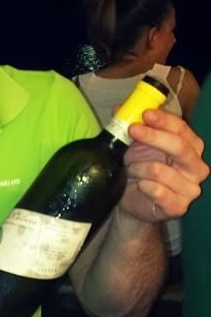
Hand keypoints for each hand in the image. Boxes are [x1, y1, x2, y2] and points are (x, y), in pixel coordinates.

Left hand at [120, 108, 208, 222]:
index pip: (182, 129)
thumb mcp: (135, 142)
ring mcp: (190, 189)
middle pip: (179, 147)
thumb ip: (131, 124)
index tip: (144, 114)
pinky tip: (139, 185)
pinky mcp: (178, 207)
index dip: (163, 120)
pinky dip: (143, 185)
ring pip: (159, 170)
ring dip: (137, 167)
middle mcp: (196, 166)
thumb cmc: (138, 167)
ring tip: (131, 169)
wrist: (131, 199)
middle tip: (132, 130)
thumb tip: (120, 109)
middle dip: (153, 137)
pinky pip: (157, 191)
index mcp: (191, 146)